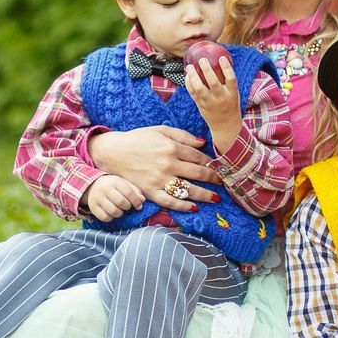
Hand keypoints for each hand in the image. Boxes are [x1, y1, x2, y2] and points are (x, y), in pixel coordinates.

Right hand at [82, 174, 145, 220]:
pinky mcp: (93, 207)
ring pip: (113, 211)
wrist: (93, 185)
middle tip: (128, 207)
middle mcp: (105, 189)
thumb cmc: (113, 186)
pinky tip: (112, 214)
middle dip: (128, 207)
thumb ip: (135, 190)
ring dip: (120, 214)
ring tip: (120, 210)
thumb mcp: (124, 184)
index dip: (136, 201)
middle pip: (121, 202)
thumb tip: (142, 200)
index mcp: (115, 181)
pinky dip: (111, 218)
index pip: (128, 192)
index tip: (139, 206)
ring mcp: (97, 198)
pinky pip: (104, 217)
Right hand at [89, 125, 218, 211]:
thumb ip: (182, 135)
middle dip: (214, 179)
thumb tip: (202, 143)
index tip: (219, 167)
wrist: (113, 152)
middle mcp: (168, 164)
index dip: (211, 163)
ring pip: (188, 190)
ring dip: (205, 195)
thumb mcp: (160, 130)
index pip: (199, 157)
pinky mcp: (151, 191)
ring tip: (216, 198)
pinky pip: (170, 202)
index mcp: (172, 147)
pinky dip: (183, 206)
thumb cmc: (137, 139)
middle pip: (198, 174)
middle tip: (224, 183)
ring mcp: (160, 179)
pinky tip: (194, 208)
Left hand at [183, 56, 241, 143]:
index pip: (231, 79)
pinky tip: (187, 76)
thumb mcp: (233, 94)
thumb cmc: (230, 104)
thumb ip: (227, 81)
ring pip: (199, 88)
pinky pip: (192, 93)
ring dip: (193, 76)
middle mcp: (221, 98)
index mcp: (232, 94)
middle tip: (202, 59)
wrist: (225, 125)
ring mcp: (210, 102)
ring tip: (189, 67)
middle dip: (207, 70)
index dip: (226, 68)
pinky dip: (188, 83)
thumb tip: (219, 61)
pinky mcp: (200, 105)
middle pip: (213, 82)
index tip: (222, 57)